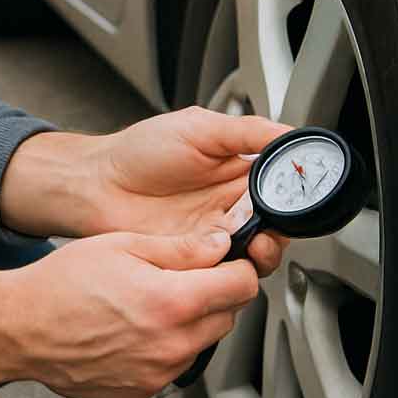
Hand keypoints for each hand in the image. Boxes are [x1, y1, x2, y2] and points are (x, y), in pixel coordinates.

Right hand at [0, 226, 258, 397]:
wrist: (24, 327)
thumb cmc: (64, 283)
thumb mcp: (123, 244)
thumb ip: (180, 246)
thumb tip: (219, 243)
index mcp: (171, 301)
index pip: (240, 286)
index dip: (238, 267)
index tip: (229, 260)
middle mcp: (171, 344)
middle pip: (227, 316)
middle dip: (215, 293)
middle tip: (184, 276)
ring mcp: (158, 373)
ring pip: (202, 342)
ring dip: (192, 320)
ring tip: (151, 300)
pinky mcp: (143, 390)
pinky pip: (174, 364)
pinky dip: (167, 344)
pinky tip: (137, 325)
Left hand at [89, 106, 291, 275]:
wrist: (98, 185)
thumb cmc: (139, 151)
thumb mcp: (198, 128)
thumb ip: (246, 131)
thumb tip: (288, 132)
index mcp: (236, 169)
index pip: (281, 186)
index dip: (294, 193)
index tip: (299, 194)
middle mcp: (230, 204)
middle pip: (276, 225)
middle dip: (283, 229)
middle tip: (274, 224)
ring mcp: (214, 233)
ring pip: (258, 251)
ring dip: (264, 251)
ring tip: (255, 243)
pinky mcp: (198, 258)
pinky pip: (228, 269)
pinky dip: (235, 267)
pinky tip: (227, 255)